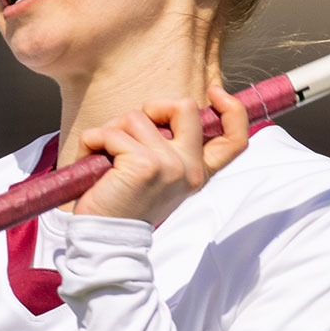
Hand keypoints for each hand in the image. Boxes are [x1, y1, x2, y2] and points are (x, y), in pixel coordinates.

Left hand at [74, 85, 249, 225]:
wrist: (106, 237)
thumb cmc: (124, 201)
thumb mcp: (158, 174)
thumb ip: (169, 145)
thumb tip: (159, 111)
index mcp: (197, 171)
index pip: (235, 139)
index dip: (232, 109)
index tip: (215, 93)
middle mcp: (190, 168)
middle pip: (184, 106)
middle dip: (152, 108)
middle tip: (132, 132)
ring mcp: (170, 165)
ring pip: (136, 117)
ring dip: (111, 132)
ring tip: (105, 158)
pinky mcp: (145, 165)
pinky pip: (111, 133)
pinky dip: (93, 142)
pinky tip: (94, 164)